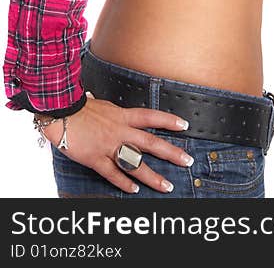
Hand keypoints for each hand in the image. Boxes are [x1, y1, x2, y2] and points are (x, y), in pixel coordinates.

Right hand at [38, 93, 192, 193]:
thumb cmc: (82, 108)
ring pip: (135, 163)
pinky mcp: (95, 158)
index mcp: (124, 116)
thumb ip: (120, 114)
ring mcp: (109, 146)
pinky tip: (134, 190)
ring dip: (151, 176)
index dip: (169, 121)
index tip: (185, 126)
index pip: (152, 117)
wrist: (61, 112)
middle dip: (171, 153)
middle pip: (151, 143)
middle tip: (187, 161)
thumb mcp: (107, 106)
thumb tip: (128, 116)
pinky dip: (123, 183)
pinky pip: (112, 173)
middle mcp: (120, 131)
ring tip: (166, 186)